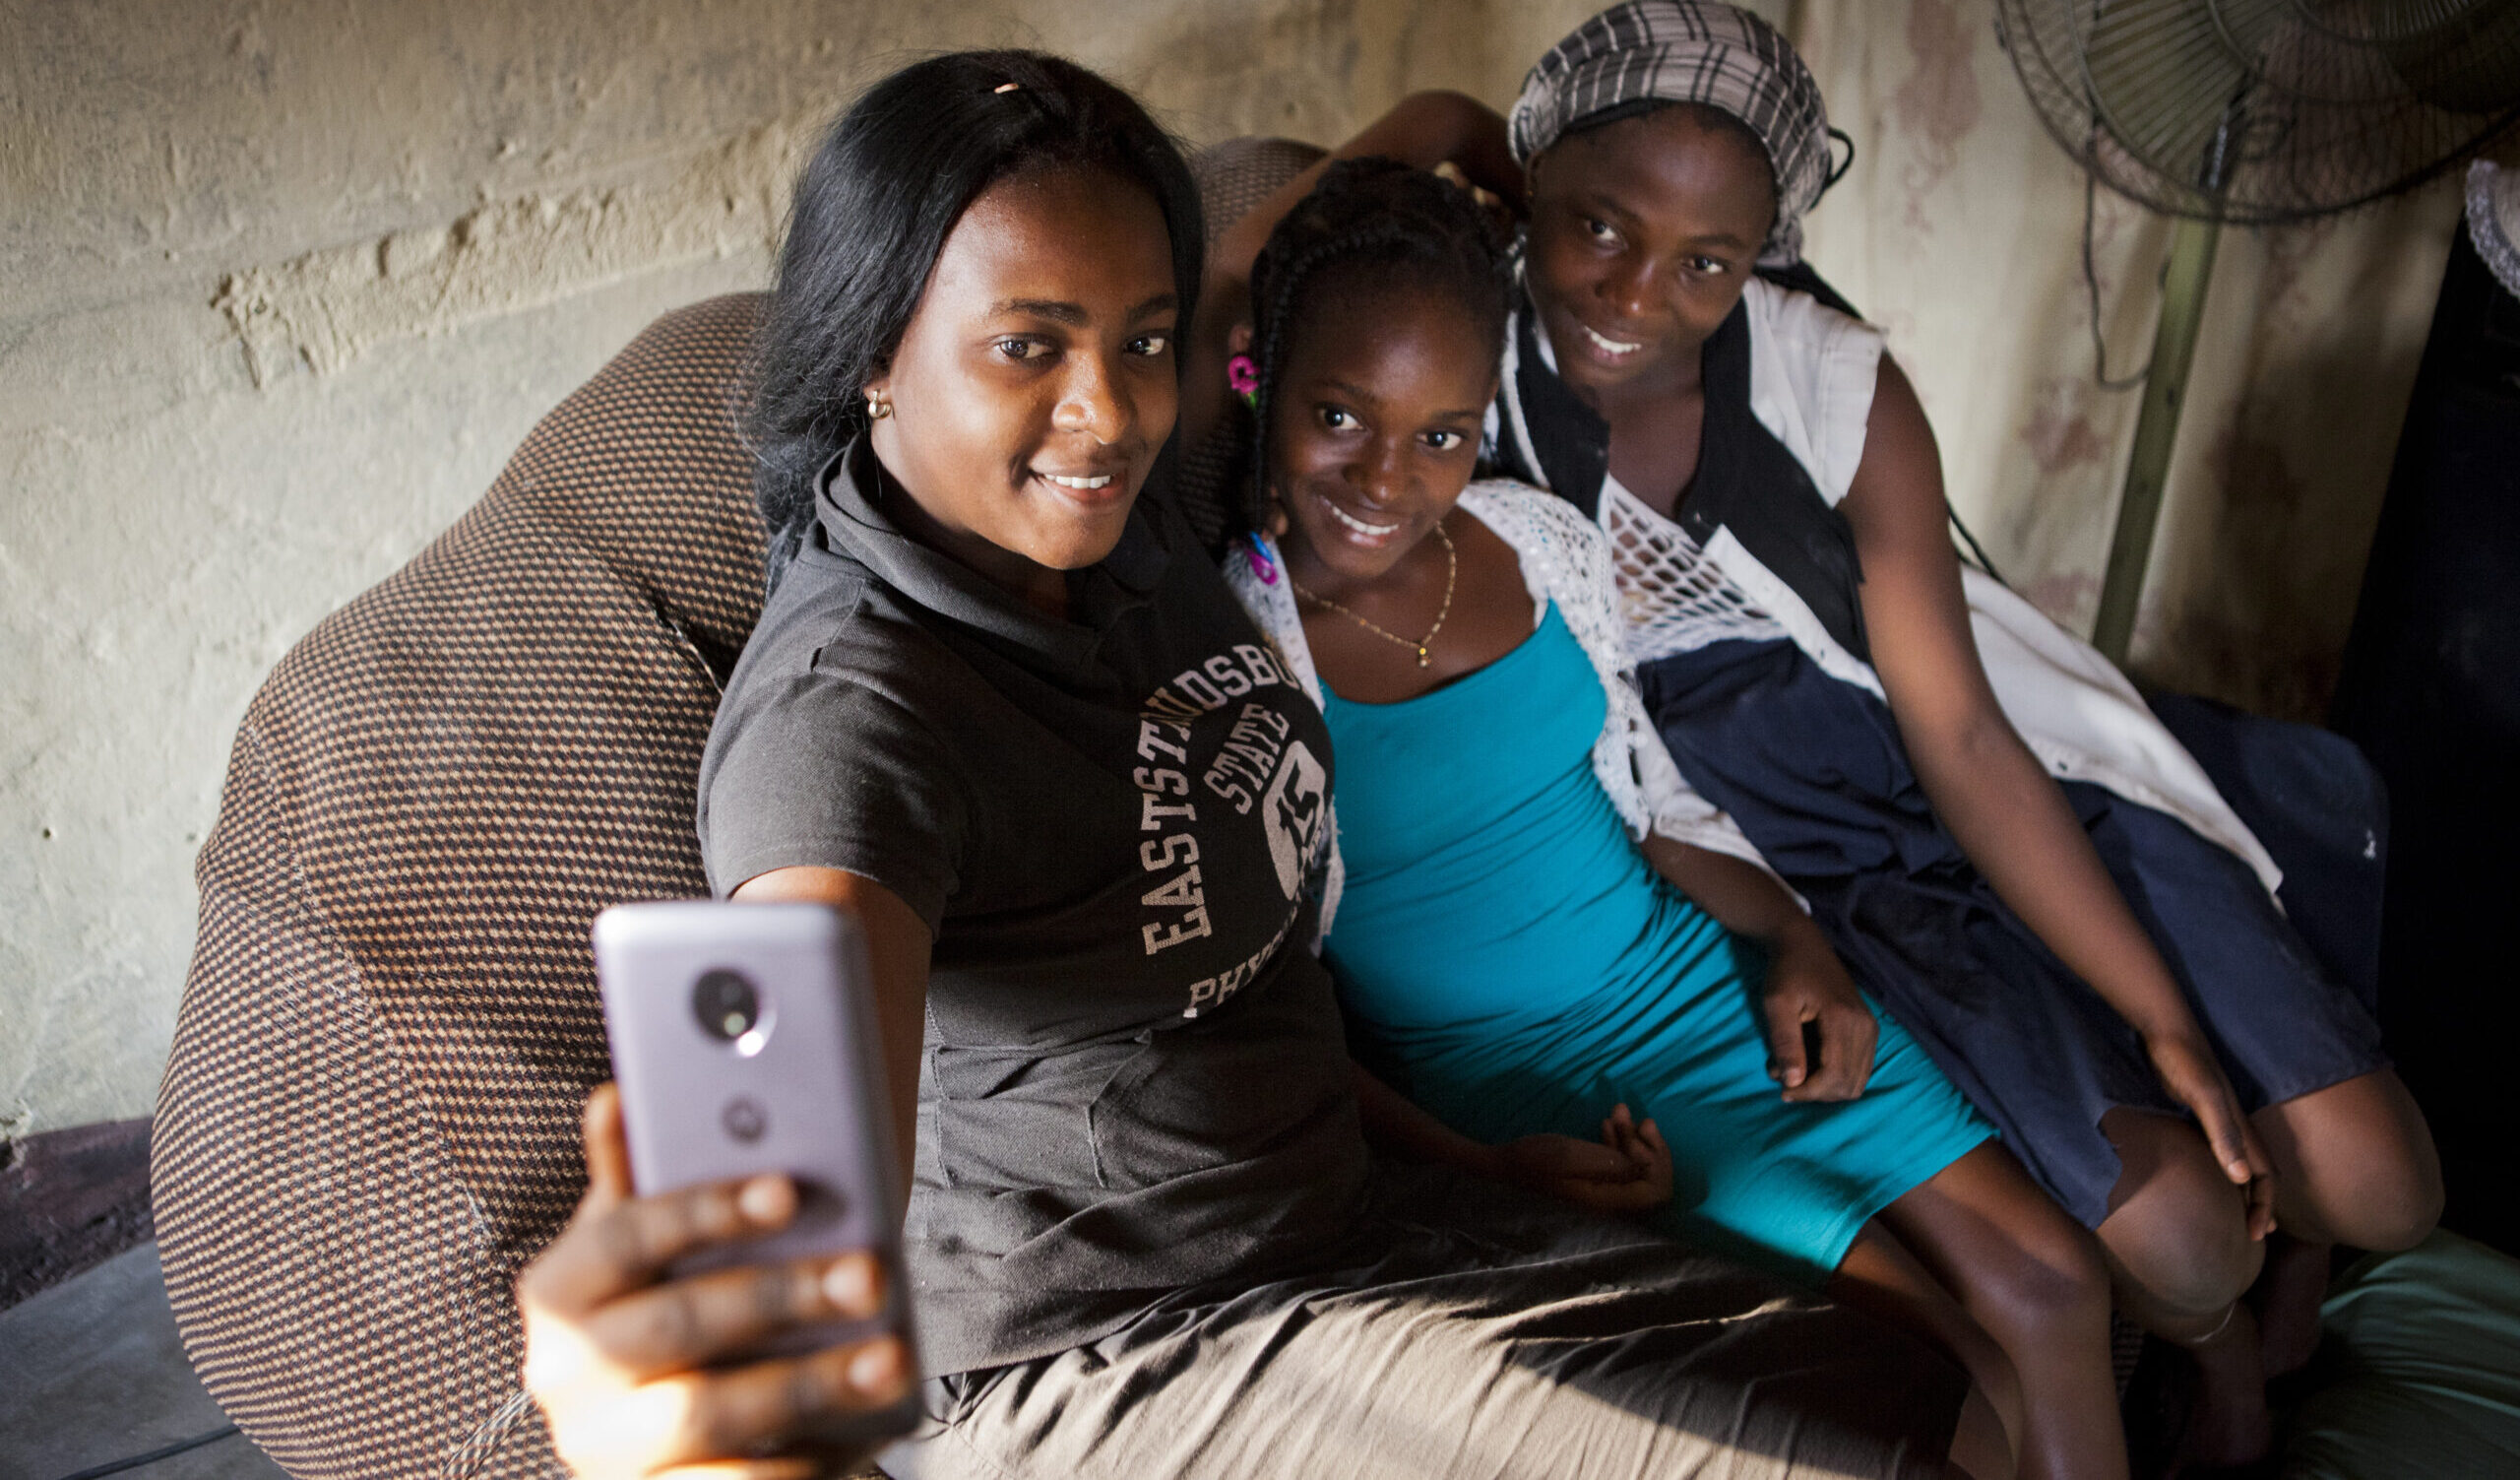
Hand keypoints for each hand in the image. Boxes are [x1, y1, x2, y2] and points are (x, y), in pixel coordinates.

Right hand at [515, 1084, 914, 1478]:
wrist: (644, 1443)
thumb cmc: (661, 1309)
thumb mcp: (641, 1246)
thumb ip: (638, 1177)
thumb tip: (616, 1094)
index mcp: (558, 1290)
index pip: (625, 1236)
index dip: (705, 1211)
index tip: (788, 1190)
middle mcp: (566, 1374)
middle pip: (680, 1325)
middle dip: (783, 1296)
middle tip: (871, 1274)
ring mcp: (606, 1450)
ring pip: (710, 1414)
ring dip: (810, 1384)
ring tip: (890, 1356)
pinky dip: (802, 1462)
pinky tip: (865, 1427)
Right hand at [1491, 1104, 1672, 1213]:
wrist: (1505, 1163)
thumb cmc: (1534, 1159)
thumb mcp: (1571, 1156)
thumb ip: (1611, 1163)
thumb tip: (1647, 1166)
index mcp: (1607, 1202)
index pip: (1656, 1192)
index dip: (1655, 1163)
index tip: (1635, 1138)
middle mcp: (1611, 1202)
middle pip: (1652, 1180)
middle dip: (1648, 1145)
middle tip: (1637, 1117)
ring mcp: (1605, 1192)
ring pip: (1637, 1169)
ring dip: (1633, 1138)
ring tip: (1620, 1110)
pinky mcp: (1596, 1181)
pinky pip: (1620, 1165)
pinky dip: (1620, 1142)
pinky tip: (1608, 1123)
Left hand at [1758, 930, 1878, 1101]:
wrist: (1804, 945)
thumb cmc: (1786, 972)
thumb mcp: (1776, 1004)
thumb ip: (1785, 1043)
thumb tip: (1793, 1083)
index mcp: (1844, 1020)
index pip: (1835, 1076)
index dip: (1808, 1092)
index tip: (1782, 1090)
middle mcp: (1866, 1027)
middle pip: (1849, 1085)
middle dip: (1815, 1092)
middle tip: (1785, 1079)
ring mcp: (1871, 1029)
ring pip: (1856, 1082)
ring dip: (1825, 1087)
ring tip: (1795, 1071)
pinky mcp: (1869, 1030)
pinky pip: (1859, 1070)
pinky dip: (1835, 1077)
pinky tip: (1810, 1064)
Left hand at [2144, 1033, 2278, 1239]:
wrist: (2165, 1029)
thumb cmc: (2183, 1061)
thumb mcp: (2202, 1097)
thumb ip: (2222, 1134)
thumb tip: (2243, 1178)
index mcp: (2241, 1127)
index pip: (2266, 1176)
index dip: (2264, 1206)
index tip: (2255, 1234)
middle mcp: (2235, 1124)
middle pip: (2260, 1172)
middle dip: (2260, 1204)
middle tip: (2253, 1233)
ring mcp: (2218, 1117)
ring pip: (2242, 1161)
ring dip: (2244, 1189)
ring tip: (2238, 1214)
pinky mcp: (2198, 1110)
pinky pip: (2220, 1148)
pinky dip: (2223, 1169)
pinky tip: (2208, 1175)